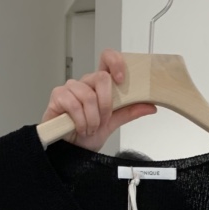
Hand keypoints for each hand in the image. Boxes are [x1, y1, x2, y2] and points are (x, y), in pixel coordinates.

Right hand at [41, 48, 156, 150]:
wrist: (73, 151)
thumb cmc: (88, 133)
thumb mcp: (113, 123)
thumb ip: (129, 112)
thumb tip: (151, 106)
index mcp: (99, 85)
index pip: (107, 58)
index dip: (116, 63)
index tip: (121, 80)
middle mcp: (85, 82)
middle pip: (101, 78)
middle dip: (106, 105)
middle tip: (102, 121)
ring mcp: (70, 88)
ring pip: (88, 95)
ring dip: (92, 119)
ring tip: (89, 128)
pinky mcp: (58, 96)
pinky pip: (74, 105)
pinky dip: (81, 121)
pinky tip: (80, 128)